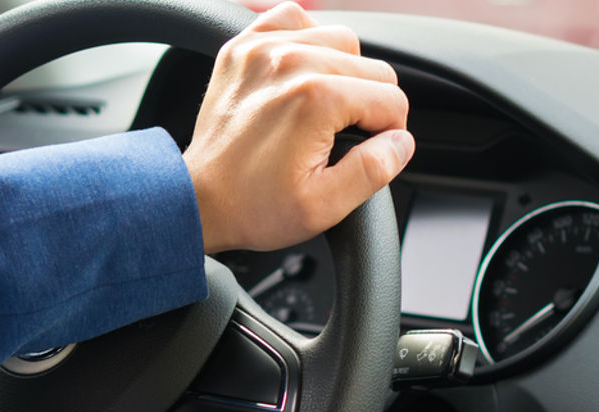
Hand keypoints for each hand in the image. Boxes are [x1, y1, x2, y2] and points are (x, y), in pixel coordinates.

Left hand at [183, 2, 413, 254]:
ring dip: (343, 72)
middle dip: (369, 104)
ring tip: (324, 109)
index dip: (389, 133)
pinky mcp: (243, 47)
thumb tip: (400, 142)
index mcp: (317, 100)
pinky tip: (303, 74)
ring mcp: (264, 49)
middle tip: (343, 139)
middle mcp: (292, 62)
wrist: (198, 199)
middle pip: (373, 66)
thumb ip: (374, 170)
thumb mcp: (325, 206)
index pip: (392, 99)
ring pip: (341, 40)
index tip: (366, 153)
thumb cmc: (254, 206)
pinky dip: (307, 41)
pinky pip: (294, 19)